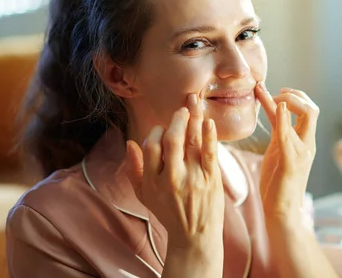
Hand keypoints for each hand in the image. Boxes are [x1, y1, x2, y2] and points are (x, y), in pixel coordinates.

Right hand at [125, 94, 224, 253]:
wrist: (195, 238)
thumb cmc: (169, 212)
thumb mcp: (144, 195)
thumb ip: (134, 169)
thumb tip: (129, 142)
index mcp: (152, 181)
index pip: (151, 146)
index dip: (156, 132)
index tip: (163, 128)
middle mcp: (171, 178)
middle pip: (171, 139)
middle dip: (177, 119)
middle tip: (182, 108)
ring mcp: (193, 178)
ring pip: (191, 141)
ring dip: (193, 119)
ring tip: (194, 104)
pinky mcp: (211, 179)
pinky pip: (210, 153)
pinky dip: (209, 135)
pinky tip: (208, 122)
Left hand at [255, 83, 317, 226]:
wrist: (281, 211)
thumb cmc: (278, 181)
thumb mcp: (277, 148)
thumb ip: (278, 128)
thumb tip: (273, 105)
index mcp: (304, 141)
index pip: (307, 109)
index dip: (293, 95)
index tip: (274, 90)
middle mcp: (306, 144)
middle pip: (311, 109)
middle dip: (294, 95)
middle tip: (275, 93)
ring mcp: (301, 153)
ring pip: (306, 118)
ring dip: (287, 101)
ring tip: (270, 95)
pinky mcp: (291, 164)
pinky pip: (289, 138)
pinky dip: (285, 121)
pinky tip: (277, 108)